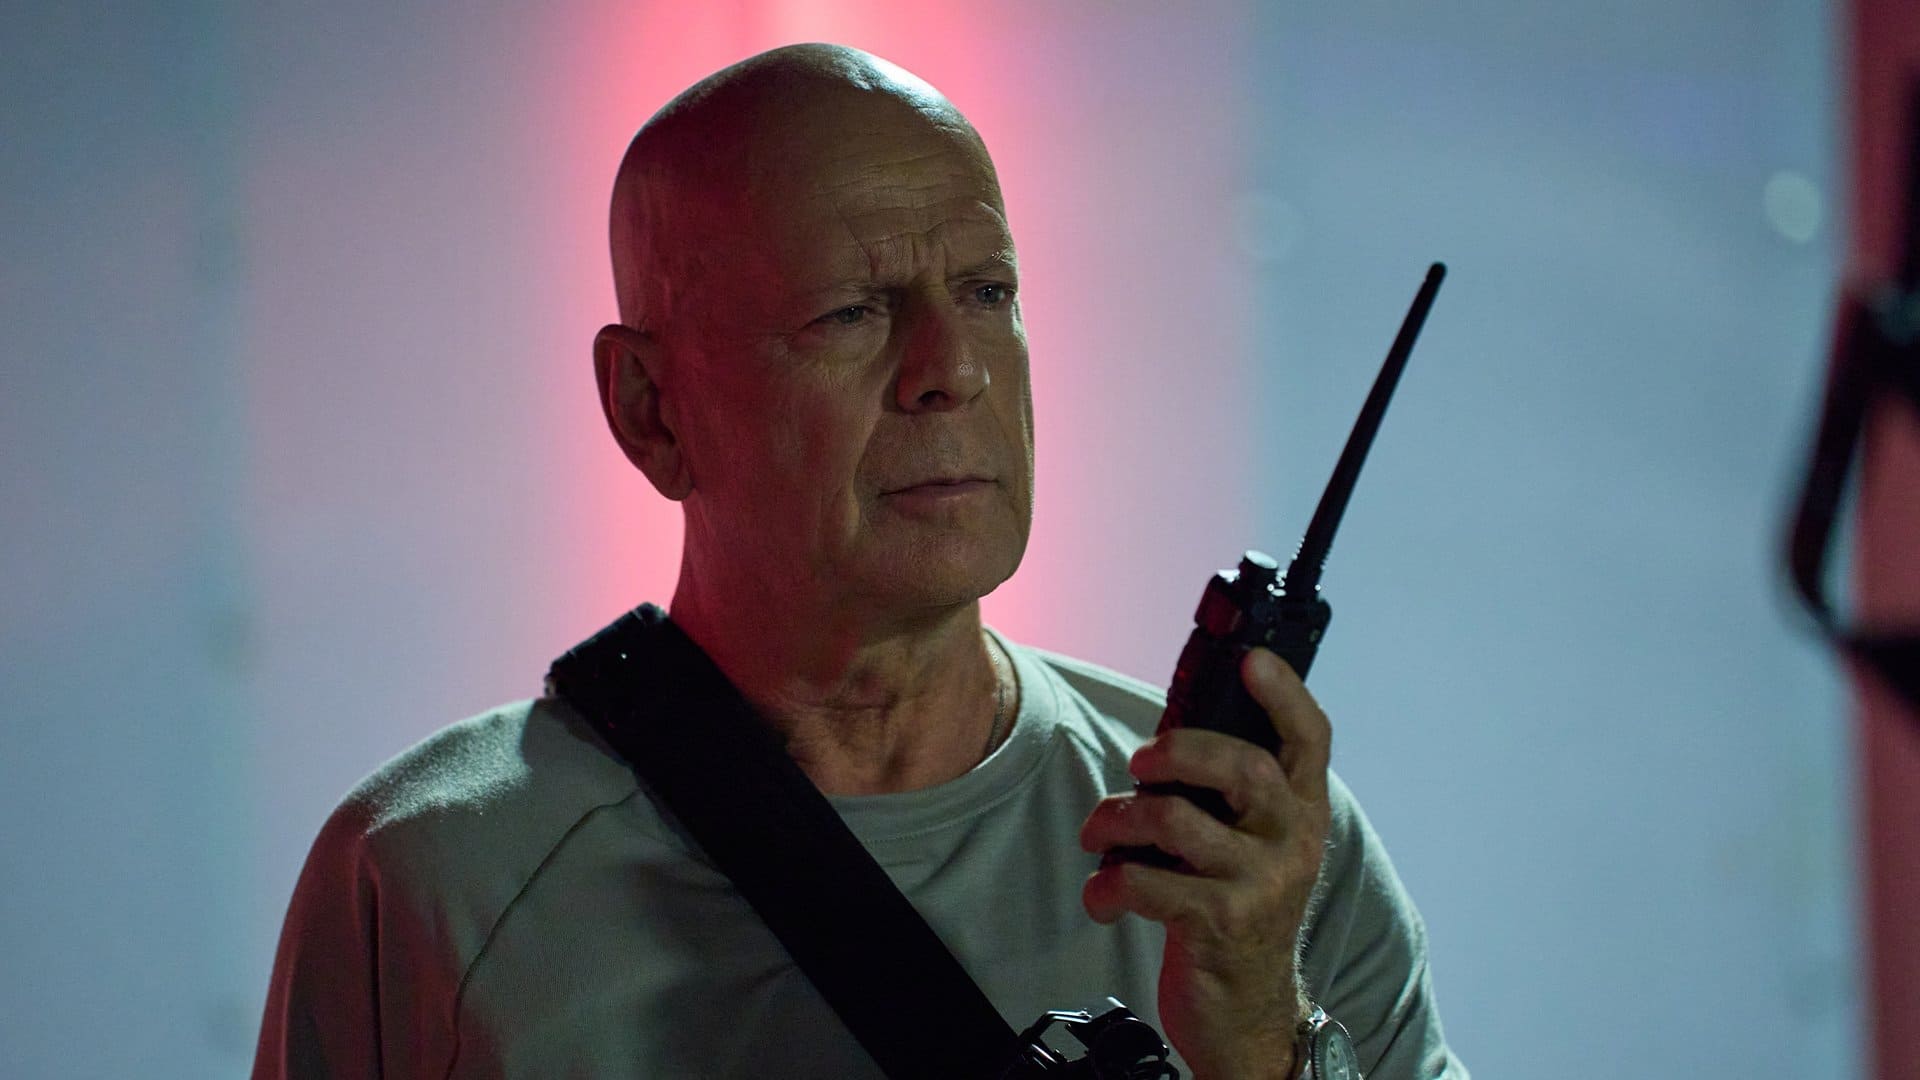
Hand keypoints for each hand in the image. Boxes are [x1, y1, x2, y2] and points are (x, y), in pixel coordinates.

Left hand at [1079, 648, 1332, 1079]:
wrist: (1246, 1009)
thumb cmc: (1233, 908)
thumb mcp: (1248, 846)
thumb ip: (1226, 794)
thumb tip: (1166, 738)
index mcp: (1302, 812)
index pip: (1311, 739)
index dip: (1285, 692)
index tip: (1252, 658)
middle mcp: (1292, 842)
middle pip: (1242, 766)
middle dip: (1176, 751)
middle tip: (1138, 764)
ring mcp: (1260, 884)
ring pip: (1176, 820)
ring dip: (1117, 820)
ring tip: (1098, 836)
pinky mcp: (1220, 923)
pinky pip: (1145, 882)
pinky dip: (1106, 886)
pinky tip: (1101, 897)